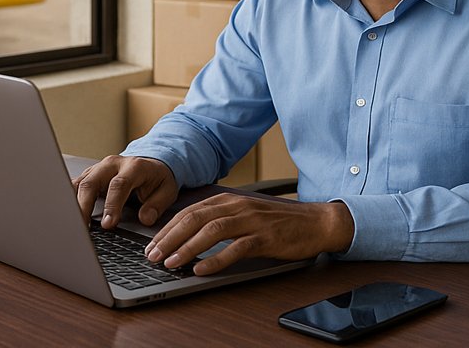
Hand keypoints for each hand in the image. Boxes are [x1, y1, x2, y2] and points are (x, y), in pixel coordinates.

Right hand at [73, 155, 178, 228]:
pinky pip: (75, 185)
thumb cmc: (156, 179)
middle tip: (82, 228)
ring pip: (79, 184)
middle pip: (91, 182)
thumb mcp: (166, 190)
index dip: (112, 204)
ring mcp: (98, 168)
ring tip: (72, 225)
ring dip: (73, 204)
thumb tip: (146, 219)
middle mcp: (112, 164)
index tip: (108, 224)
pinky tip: (67, 215)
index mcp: (133, 166)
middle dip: (84, 206)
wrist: (150, 164)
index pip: (119, 184)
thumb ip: (157, 204)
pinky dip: (69, 200)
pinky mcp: (89, 175)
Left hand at [144, 195, 353, 275]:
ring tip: (171, 263)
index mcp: (229, 199)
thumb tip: (188, 236)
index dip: (167, 228)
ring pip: (212, 230)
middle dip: (170, 238)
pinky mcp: (266, 237)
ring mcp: (252, 220)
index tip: (151, 244)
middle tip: (152, 256)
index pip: (189, 211)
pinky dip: (216, 259)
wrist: (316, 222)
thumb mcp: (245, 214)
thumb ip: (220, 220)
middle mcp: (237, 206)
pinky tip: (202, 269)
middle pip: (195, 219)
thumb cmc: (278, 221)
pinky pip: (237, 248)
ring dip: (188, 247)